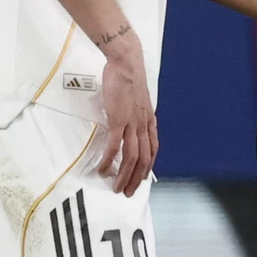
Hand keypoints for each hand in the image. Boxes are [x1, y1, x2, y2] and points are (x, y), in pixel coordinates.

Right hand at [96, 28, 156, 195]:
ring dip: (124, 175)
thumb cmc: (129, 79)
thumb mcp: (136, 101)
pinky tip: (103, 169)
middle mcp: (144, 125)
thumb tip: (128, 124)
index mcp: (149, 121)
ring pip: (132, 156)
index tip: (141, 180)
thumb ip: (135, 114)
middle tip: (128, 192)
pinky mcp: (118, 119)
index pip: (153, 150)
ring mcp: (132, 123)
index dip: (148, 167)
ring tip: (116, 187)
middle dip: (136, 178)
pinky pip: (115, 145)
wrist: (127, 64)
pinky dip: (110, 160)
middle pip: (144, 159)